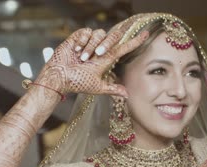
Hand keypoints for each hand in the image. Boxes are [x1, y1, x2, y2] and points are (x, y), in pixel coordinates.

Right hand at [34, 28, 148, 97]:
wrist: (59, 78)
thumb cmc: (77, 83)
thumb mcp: (97, 87)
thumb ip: (112, 89)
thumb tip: (127, 95)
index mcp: (106, 59)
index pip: (124, 48)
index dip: (135, 42)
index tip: (146, 35)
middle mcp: (99, 49)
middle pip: (112, 37)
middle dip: (106, 44)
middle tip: (96, 55)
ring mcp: (89, 42)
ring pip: (98, 33)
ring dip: (90, 46)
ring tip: (82, 58)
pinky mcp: (77, 37)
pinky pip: (86, 31)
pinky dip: (82, 41)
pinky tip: (76, 50)